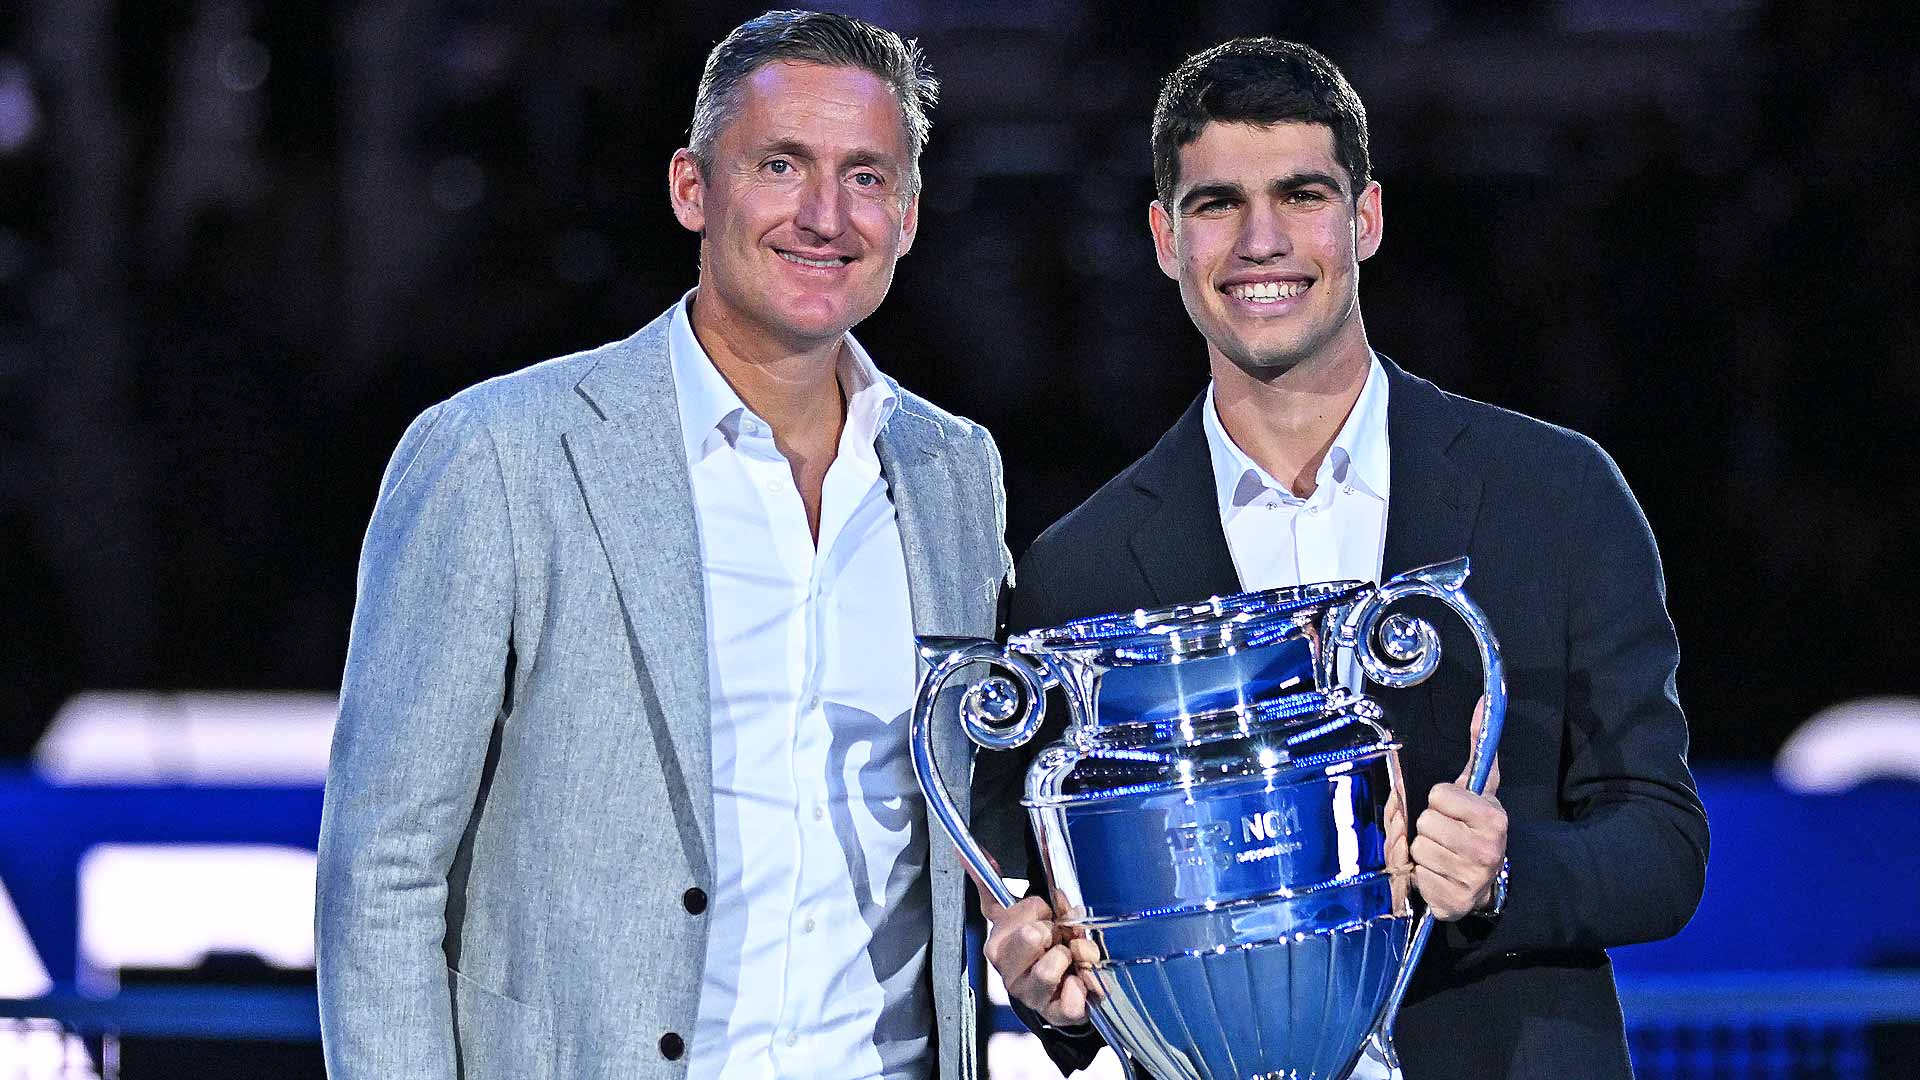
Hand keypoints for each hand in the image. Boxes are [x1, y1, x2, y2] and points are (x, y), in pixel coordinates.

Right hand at [966, 856, 1099, 1027]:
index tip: (1043, 914)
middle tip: (1059, 938)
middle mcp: (1010, 972)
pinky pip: (1073, 999)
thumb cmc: (1039, 947)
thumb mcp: (1018, 914)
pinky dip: (1085, 988)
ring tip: (1074, 959)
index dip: (1038, 909)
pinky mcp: (1056, 1014)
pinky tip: (1081, 981)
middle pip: (1033, 934)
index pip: (1020, 910)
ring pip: (1053, 964)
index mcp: (998, 945)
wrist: (1060, 991)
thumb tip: (964, 852)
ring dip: (1073, 956)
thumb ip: (992, 884)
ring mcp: (1032, 995)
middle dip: (1055, 931)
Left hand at [1411, 696, 1507, 920]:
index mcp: (1493, 818)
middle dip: (1430, 828)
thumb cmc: (1478, 828)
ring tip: (1444, 855)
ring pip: (1418, 851)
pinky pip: (1417, 880)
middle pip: (1425, 824)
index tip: (1454, 810)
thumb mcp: (1483, 789)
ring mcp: (1470, 880)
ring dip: (1425, 853)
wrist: (1496, 880)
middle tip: (1447, 835)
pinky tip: (1441, 876)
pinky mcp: (1452, 903)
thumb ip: (1479, 747)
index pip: (1439, 795)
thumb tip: (1482, 701)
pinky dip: (1424, 879)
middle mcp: (1485, 851)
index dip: (1441, 800)